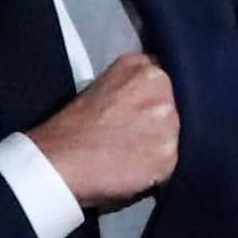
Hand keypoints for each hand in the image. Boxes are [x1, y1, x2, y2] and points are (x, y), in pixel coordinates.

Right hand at [31, 51, 175, 211]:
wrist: (57, 162)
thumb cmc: (72, 128)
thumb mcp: (103, 88)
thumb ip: (133, 88)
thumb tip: (150, 103)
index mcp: (141, 67)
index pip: (168, 79)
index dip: (159, 98)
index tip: (146, 111)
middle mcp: (161, 88)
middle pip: (180, 106)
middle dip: (164, 121)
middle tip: (139, 136)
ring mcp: (168, 122)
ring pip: (180, 136)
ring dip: (162, 146)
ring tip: (136, 156)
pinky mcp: (169, 154)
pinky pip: (173, 163)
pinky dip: (159, 170)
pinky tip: (137, 170)